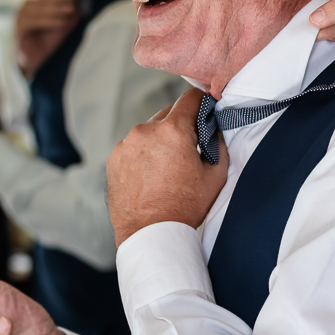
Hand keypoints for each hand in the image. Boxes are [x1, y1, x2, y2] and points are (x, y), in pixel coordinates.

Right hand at [16, 0, 79, 76]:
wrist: (33, 61)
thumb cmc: (47, 42)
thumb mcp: (63, 26)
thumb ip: (71, 14)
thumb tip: (83, 3)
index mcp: (39, 2)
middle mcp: (28, 6)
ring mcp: (21, 15)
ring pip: (41, 9)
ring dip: (56, 9)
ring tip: (71, 9)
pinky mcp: (19, 27)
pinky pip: (34, 22)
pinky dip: (48, 21)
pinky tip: (60, 22)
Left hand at [108, 88, 228, 244]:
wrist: (150, 234)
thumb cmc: (184, 207)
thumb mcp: (215, 176)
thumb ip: (219, 145)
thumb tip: (215, 131)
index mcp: (172, 131)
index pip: (190, 99)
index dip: (202, 103)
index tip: (206, 110)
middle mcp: (145, 131)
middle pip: (169, 114)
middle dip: (181, 125)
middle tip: (190, 147)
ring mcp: (126, 145)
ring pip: (149, 130)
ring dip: (160, 140)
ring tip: (168, 167)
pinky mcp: (114, 158)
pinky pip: (134, 146)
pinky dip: (144, 153)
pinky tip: (151, 174)